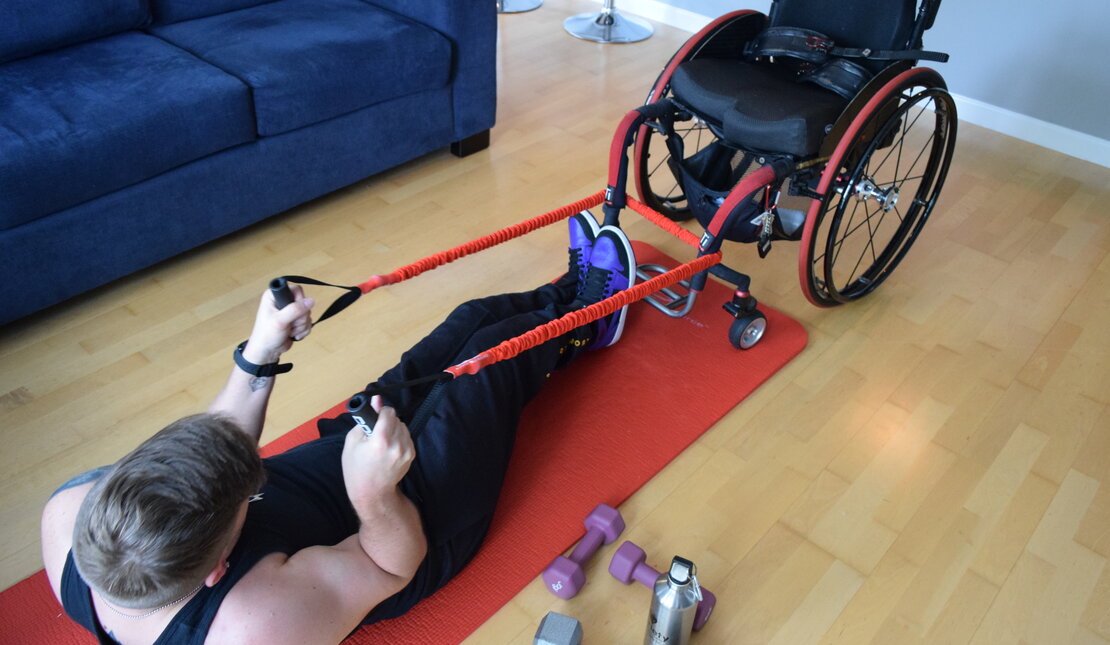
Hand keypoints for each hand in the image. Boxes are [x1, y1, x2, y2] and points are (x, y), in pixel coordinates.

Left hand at [243, 286, 314, 362]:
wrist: (267, 351)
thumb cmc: (267, 335)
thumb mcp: (280, 321)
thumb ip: (295, 309)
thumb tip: (311, 301)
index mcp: (274, 296)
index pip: (296, 290)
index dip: (299, 301)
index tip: (293, 311)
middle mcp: (283, 301)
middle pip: (304, 303)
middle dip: (300, 318)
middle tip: (289, 325)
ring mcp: (290, 311)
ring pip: (307, 314)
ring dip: (301, 326)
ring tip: (289, 331)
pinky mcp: (295, 320)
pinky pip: (308, 322)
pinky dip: (303, 330)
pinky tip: (293, 335)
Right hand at [342, 396, 414, 513]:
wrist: (371, 492)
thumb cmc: (356, 468)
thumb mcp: (353, 441)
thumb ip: (366, 418)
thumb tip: (376, 399)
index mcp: (381, 440)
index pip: (389, 412)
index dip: (381, 412)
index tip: (375, 417)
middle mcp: (397, 444)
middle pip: (396, 418)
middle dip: (386, 421)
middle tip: (375, 432)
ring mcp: (406, 450)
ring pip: (403, 426)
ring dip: (393, 429)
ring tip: (382, 442)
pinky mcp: (411, 455)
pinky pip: (406, 436)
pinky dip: (399, 438)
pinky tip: (388, 448)